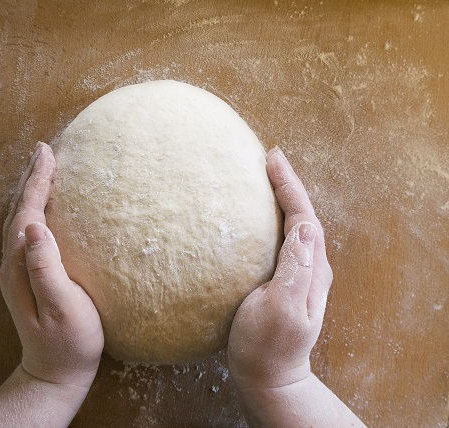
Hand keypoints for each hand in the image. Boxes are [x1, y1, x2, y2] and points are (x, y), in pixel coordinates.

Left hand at [0, 142, 103, 388]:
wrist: (56, 371)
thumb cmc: (68, 341)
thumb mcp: (61, 307)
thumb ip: (46, 267)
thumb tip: (34, 226)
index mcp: (21, 265)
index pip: (27, 212)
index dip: (37, 182)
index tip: (48, 153)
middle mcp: (13, 263)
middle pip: (19, 210)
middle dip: (31, 178)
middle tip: (45, 150)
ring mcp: (19, 270)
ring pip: (22, 218)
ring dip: (31, 191)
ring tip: (44, 169)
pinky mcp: (29, 275)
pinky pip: (29, 230)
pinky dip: (36, 209)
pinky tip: (46, 207)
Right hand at [228, 146, 332, 390]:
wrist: (269, 377)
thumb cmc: (266, 346)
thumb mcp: (280, 309)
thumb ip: (295, 270)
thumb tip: (304, 227)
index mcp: (310, 270)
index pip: (303, 217)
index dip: (289, 186)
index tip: (272, 159)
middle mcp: (311, 268)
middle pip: (303, 215)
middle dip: (288, 185)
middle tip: (268, 159)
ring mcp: (300, 275)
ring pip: (296, 226)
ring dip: (284, 199)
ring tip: (265, 178)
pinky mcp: (285, 281)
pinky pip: (284, 240)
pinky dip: (275, 219)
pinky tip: (261, 216)